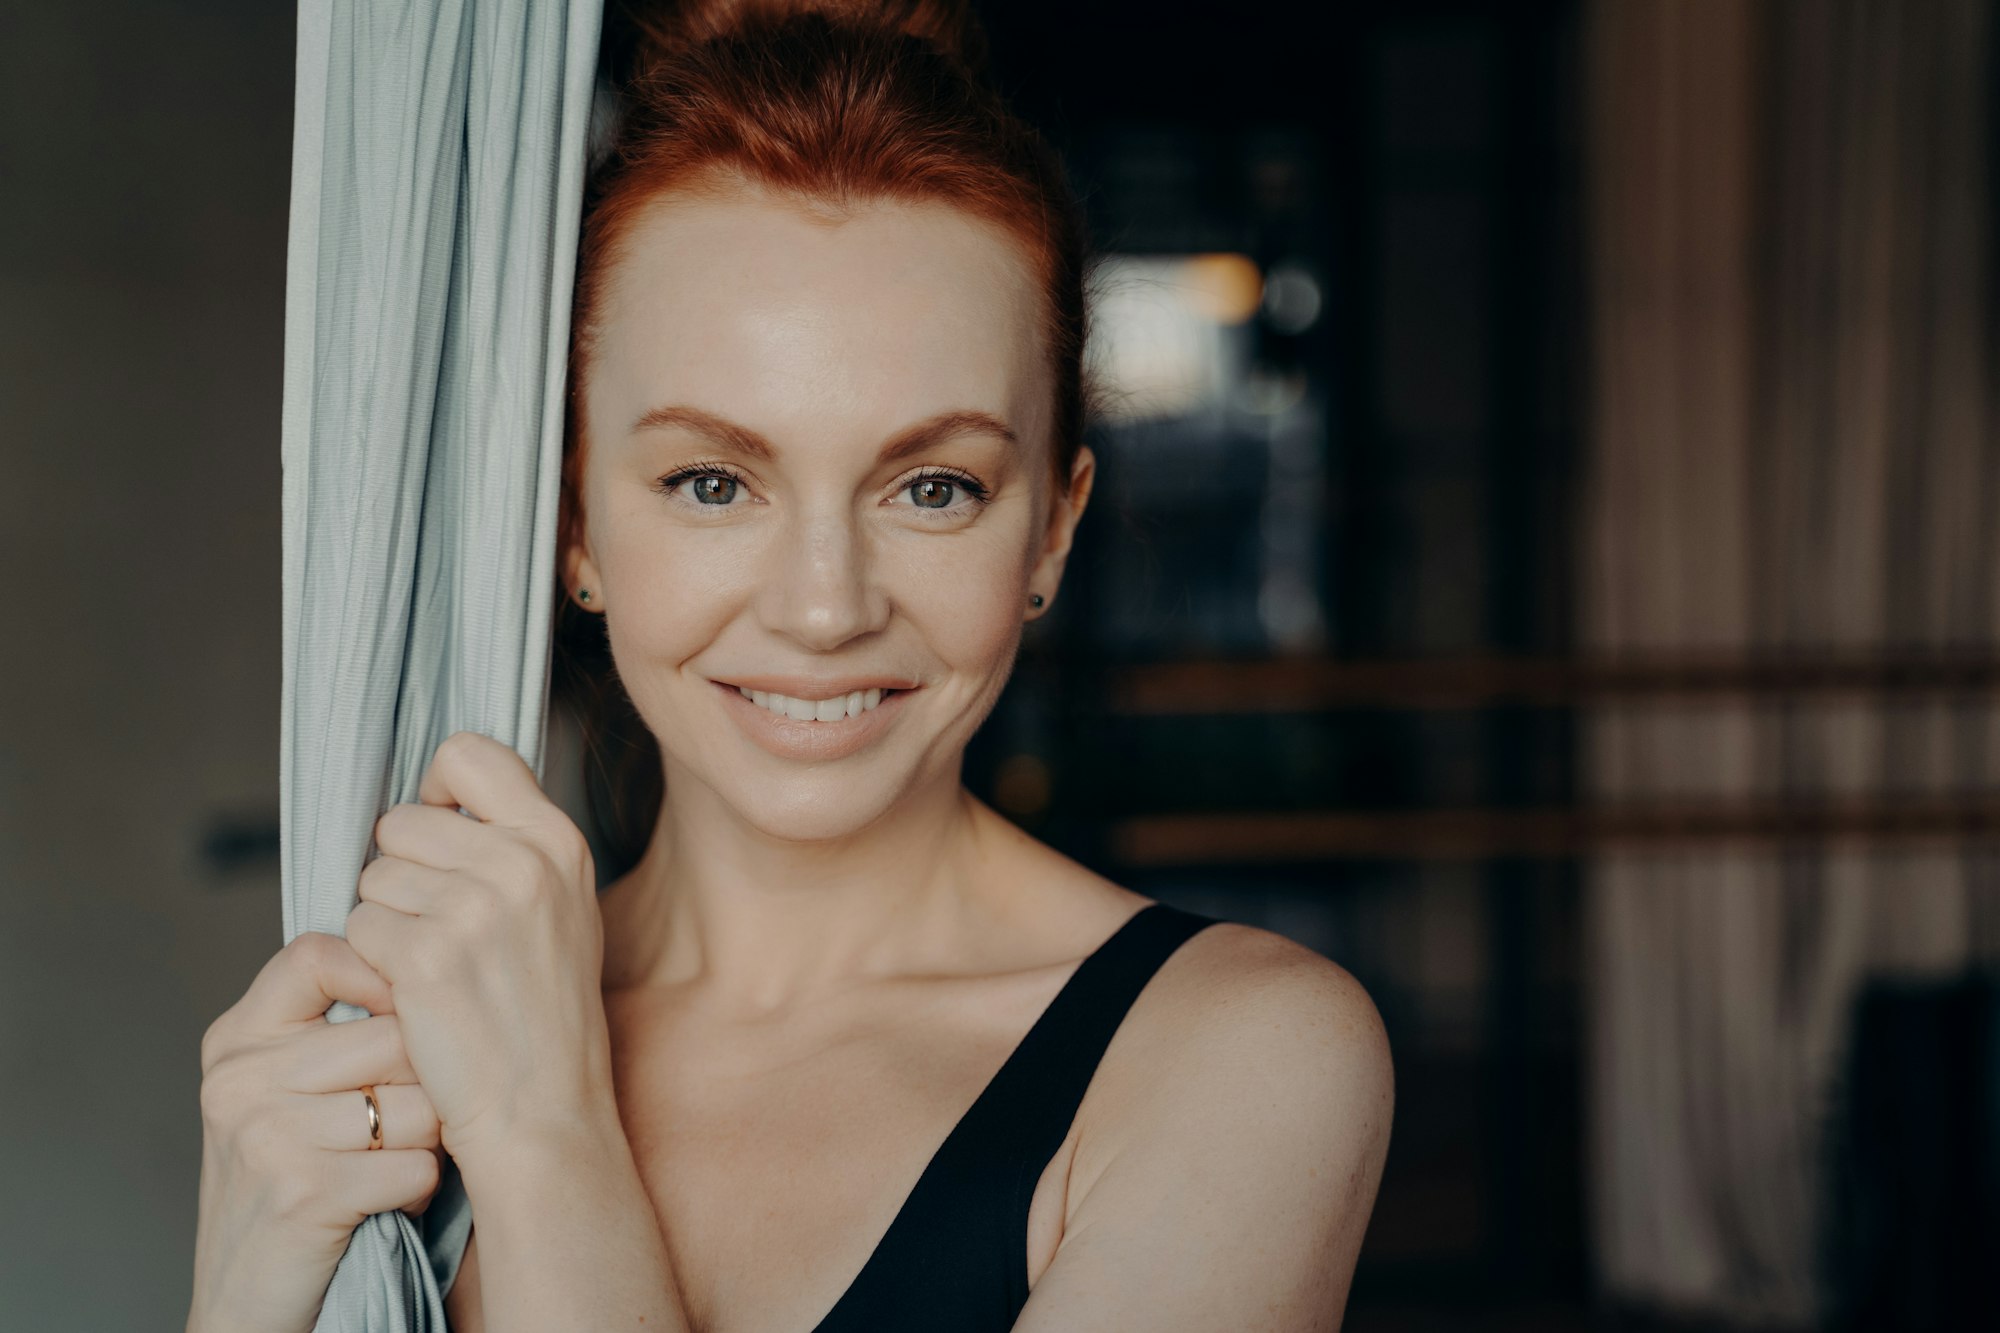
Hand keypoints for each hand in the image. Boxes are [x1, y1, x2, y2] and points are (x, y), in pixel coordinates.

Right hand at [189, 933, 443, 1332]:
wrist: (243, 1300)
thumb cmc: (289, 1186)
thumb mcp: (284, 1092)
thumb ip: (332, 1029)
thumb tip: (428, 961)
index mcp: (237, 1038)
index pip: (318, 955)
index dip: (383, 976)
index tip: (405, 1017)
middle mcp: (242, 1077)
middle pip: (394, 1033)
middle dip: (427, 1082)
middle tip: (408, 1122)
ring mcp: (268, 1134)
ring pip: (418, 1102)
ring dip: (428, 1142)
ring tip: (391, 1164)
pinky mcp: (304, 1192)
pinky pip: (416, 1164)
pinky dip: (419, 1189)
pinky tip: (388, 1201)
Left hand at [343, 730, 612, 1173]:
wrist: (544, 1111)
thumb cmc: (544, 1017)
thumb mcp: (560, 910)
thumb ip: (513, 847)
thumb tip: (439, 799)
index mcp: (557, 842)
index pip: (467, 755)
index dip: (436, 791)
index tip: (439, 832)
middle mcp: (519, 863)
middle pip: (402, 821)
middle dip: (401, 872)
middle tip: (437, 929)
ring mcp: (472, 908)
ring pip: (373, 877)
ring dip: (384, 921)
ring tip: (434, 968)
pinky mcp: (424, 956)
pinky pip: (357, 929)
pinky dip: (371, 965)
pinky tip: (414, 997)